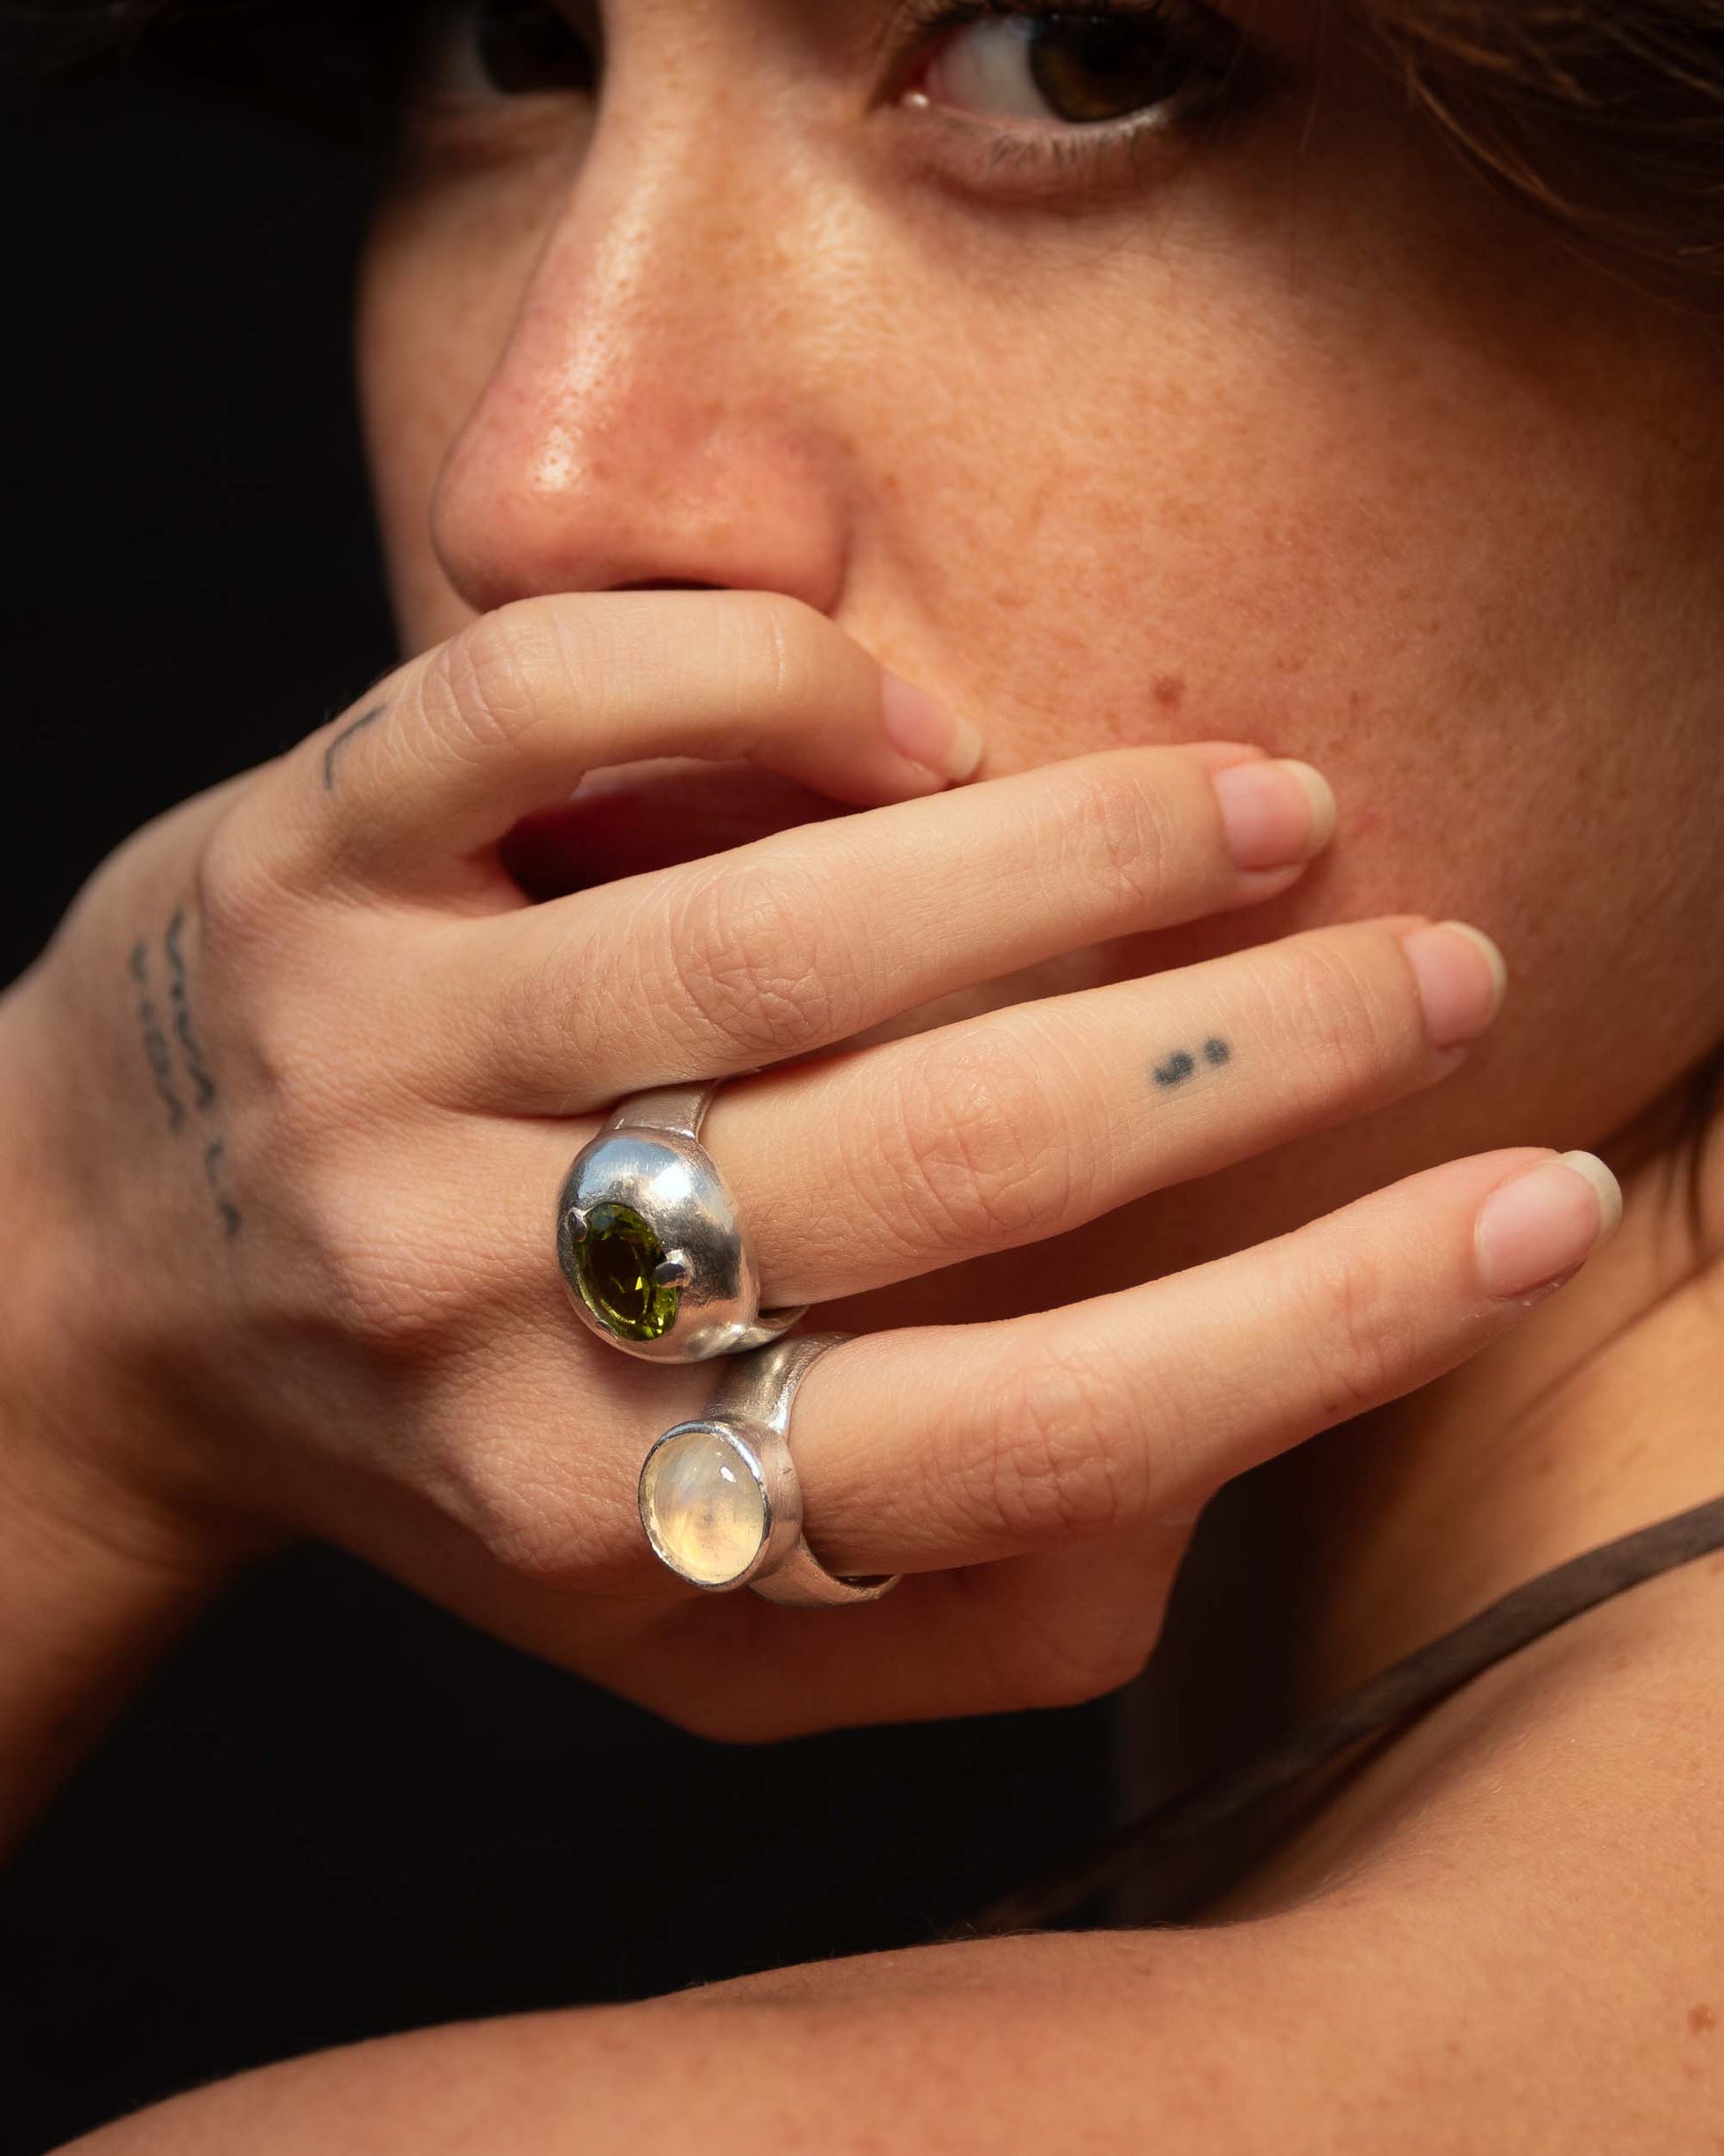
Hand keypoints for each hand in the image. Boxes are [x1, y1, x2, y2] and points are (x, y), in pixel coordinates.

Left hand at [2, 591, 1604, 1738]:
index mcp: (618, 1511)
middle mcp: (491, 1298)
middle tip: (1434, 972)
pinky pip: (542, 711)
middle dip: (1243, 1056)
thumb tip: (1213, 1458)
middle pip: (938, 1161)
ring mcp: (378, 1061)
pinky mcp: (291, 862)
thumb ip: (941, 1601)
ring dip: (1070, 857)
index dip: (1320, 1327)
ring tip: (1263, 813)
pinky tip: (902, 728)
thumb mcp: (681, 1624)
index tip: (1531, 1213)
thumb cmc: (443, 1449)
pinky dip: (766, 686)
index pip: (1030, 1440)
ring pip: (777, 927)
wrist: (102, 1303)